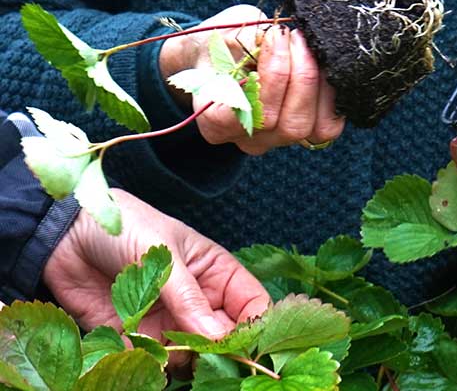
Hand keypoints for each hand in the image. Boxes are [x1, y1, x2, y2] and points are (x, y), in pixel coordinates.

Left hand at [42, 189, 270, 341]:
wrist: (65, 235)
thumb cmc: (124, 227)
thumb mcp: (165, 256)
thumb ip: (189, 299)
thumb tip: (218, 338)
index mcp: (215, 272)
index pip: (251, 303)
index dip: (255, 325)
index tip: (248, 344)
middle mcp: (197, 300)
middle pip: (225, 336)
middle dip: (221, 350)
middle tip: (205, 354)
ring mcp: (168, 321)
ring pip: (193, 356)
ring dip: (187, 361)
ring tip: (171, 353)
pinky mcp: (136, 338)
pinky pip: (155, 363)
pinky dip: (155, 367)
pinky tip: (148, 360)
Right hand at [160, 5, 344, 154]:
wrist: (231, 52)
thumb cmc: (224, 44)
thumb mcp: (225, 34)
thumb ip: (245, 41)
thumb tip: (278, 39)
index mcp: (214, 121)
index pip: (239, 115)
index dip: (266, 77)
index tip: (272, 37)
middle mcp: (247, 139)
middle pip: (281, 123)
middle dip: (297, 75)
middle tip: (296, 37)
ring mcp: (278, 140)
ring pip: (308, 127)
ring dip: (316, 82)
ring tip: (308, 47)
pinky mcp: (306, 135)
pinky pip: (328, 125)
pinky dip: (331, 94)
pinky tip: (323, 65)